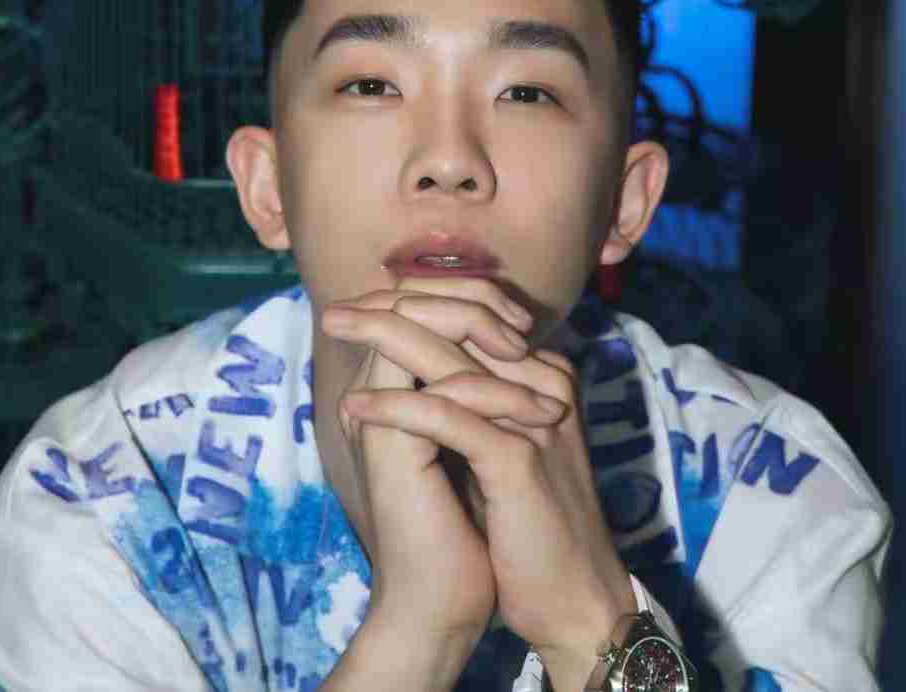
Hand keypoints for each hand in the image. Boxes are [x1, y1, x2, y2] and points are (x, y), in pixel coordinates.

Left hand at [325, 283, 635, 691]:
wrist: (570, 599)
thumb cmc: (528, 527)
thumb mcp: (498, 450)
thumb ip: (470, 405)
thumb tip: (407, 371)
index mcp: (540, 375)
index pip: (470, 313)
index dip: (407, 306)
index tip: (355, 312)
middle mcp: (543, 381)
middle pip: (458, 320)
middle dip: (386, 312)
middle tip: (335, 315)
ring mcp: (533, 414)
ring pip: (448, 358)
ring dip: (382, 342)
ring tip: (337, 340)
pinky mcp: (518, 456)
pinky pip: (447, 416)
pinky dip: (396, 407)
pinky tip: (356, 408)